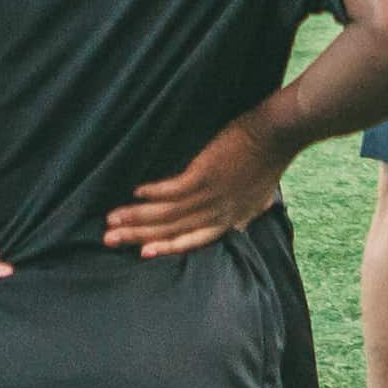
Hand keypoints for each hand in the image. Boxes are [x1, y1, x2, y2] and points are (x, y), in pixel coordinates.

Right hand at [104, 114, 294, 258]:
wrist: (278, 134)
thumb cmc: (270, 159)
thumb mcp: (262, 196)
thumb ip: (249, 212)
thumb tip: (245, 221)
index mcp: (231, 219)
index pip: (194, 240)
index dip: (167, 247)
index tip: (142, 252)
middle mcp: (218, 212)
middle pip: (172, 230)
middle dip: (138, 236)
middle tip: (109, 240)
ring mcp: (211, 195)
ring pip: (168, 213)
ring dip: (137, 217)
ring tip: (112, 219)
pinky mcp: (205, 174)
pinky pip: (173, 189)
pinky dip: (153, 192)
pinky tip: (135, 193)